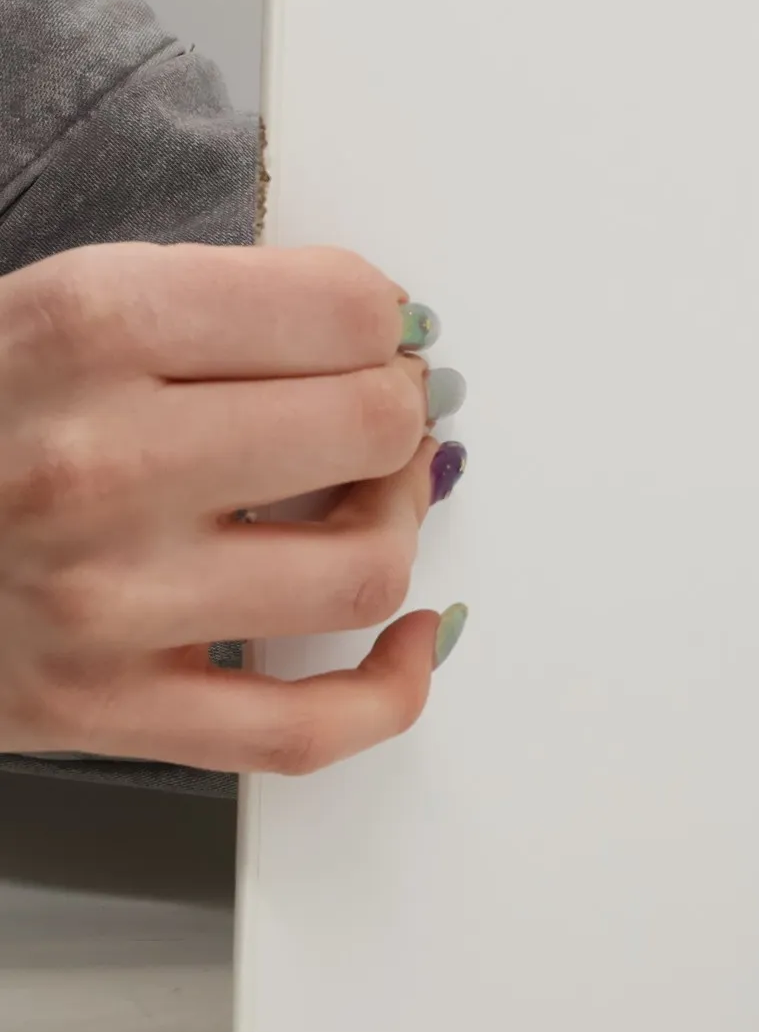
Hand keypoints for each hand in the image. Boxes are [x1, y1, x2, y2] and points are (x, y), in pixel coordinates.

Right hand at [0, 243, 467, 772]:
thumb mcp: (68, 303)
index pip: (341, 312)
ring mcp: (103, 601)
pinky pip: (304, 729)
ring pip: (363, 573)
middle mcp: (97, 465)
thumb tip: (397, 335)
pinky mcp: (105, 709)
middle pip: (371, 432)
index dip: (382, 321)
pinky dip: (392, 688)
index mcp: (90, 327)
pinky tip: (416, 635)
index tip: (373, 333)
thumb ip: (230, 303)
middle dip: (398, 413)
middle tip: (373, 410)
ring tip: (365, 499)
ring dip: (397, 527)